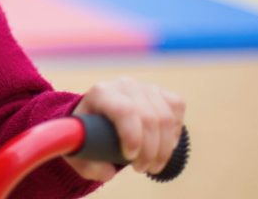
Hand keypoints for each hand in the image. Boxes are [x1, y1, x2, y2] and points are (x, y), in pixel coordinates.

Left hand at [64, 76, 185, 182]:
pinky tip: (162, 144)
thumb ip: (89, 166)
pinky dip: (174, 132)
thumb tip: (108, 171)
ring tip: (152, 165)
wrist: (98, 119)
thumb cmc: (88, 136)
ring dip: (164, 149)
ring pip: (166, 117)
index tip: (130, 158)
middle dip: (150, 152)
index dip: (133, 137)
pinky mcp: (160, 92)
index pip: (123, 110)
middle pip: (149, 118)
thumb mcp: (80, 152)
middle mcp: (123, 85)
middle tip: (141, 169)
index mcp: (100, 93)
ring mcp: (144, 87)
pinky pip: (177, 108)